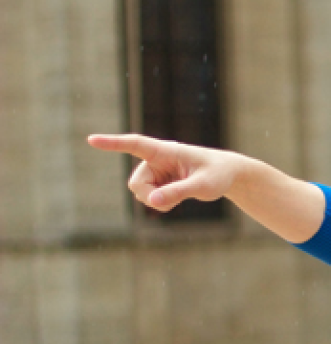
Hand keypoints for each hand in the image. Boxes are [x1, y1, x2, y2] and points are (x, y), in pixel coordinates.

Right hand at [88, 134, 243, 211]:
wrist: (226, 175)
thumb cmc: (217, 174)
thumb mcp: (203, 186)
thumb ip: (178, 192)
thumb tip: (152, 201)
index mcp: (165, 150)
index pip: (135, 144)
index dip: (113, 143)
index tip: (91, 140)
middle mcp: (155, 160)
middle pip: (136, 184)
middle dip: (151, 197)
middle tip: (175, 200)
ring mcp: (155, 172)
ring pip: (141, 194)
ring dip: (159, 201)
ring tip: (182, 194)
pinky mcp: (157, 183)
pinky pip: (149, 199)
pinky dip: (162, 204)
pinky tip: (177, 197)